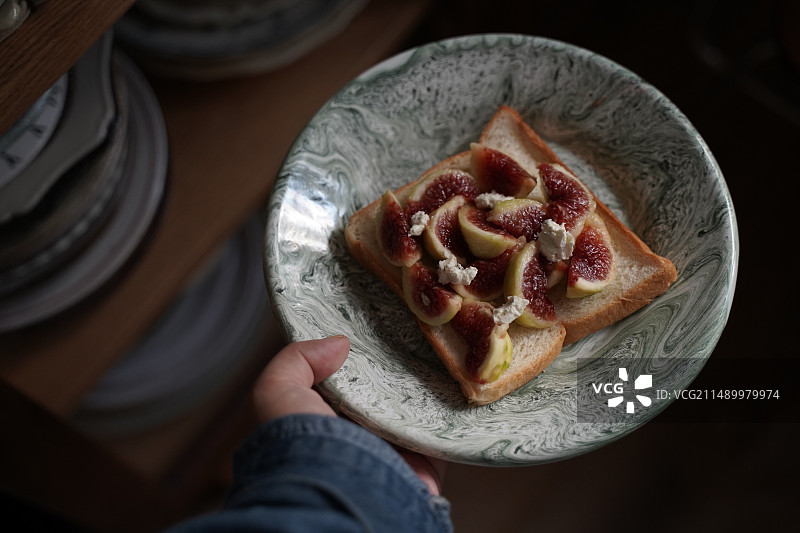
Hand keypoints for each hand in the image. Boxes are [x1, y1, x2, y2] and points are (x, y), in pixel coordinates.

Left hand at [252, 336, 446, 494]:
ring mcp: (393, 451)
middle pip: (382, 392)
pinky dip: (452, 412)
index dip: (356, 355)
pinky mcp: (425, 464)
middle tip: (412, 331)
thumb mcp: (275, 393)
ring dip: (427, 384)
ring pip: (416, 409)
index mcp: (322, 421)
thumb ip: (296, 360)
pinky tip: (457, 381)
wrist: (338, 497)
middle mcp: (357, 437)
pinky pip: (444, 432)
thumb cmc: (299, 448)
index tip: (374, 327)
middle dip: (396, 365)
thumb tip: (338, 343)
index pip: (342, 381)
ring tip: (439, 348)